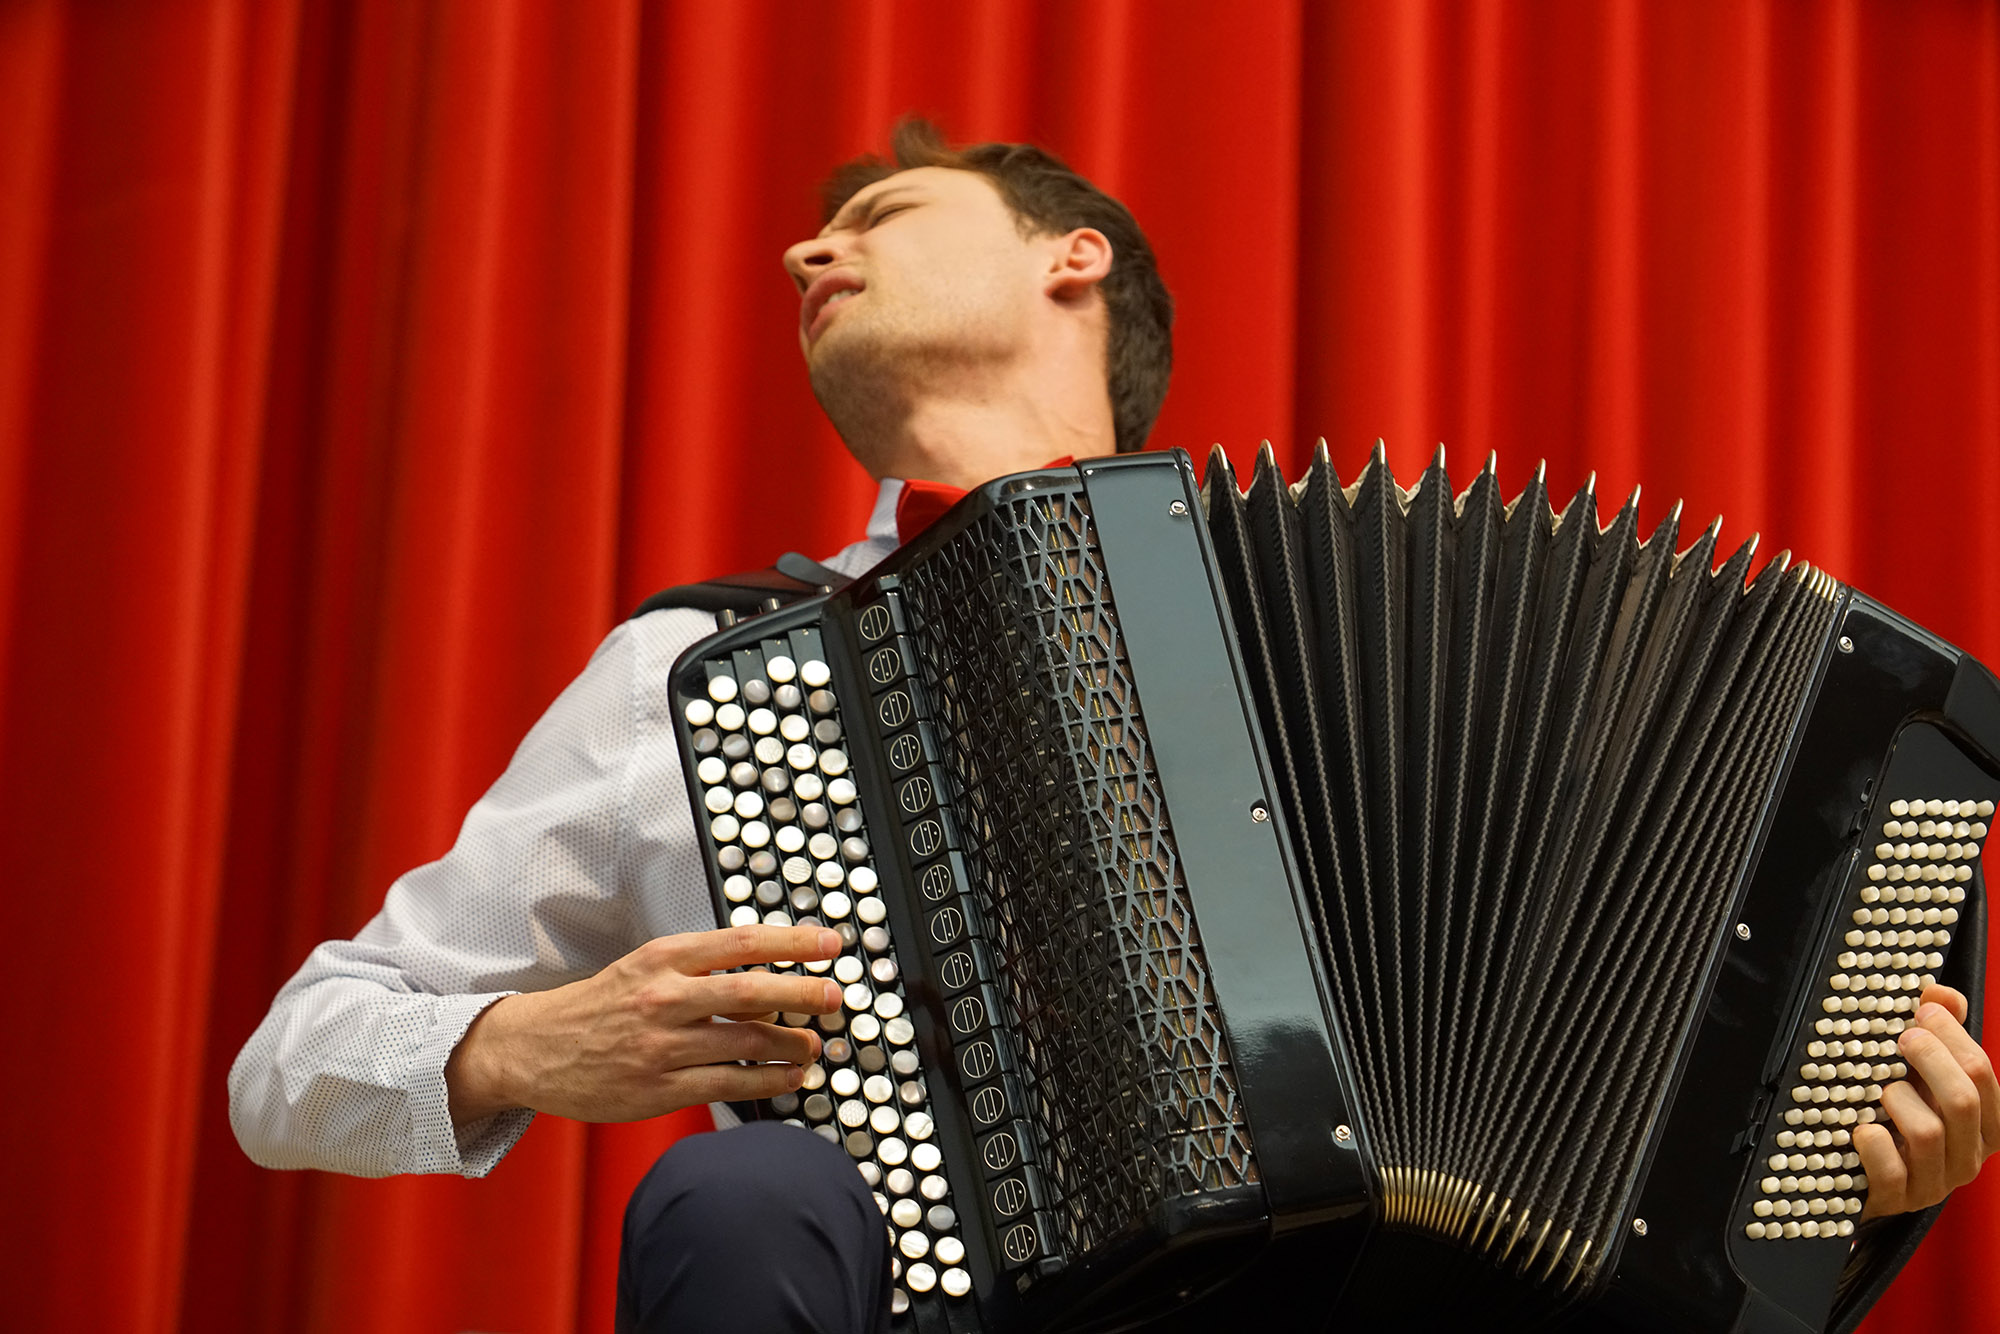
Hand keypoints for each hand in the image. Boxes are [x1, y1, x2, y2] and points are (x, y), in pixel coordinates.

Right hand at [445, 924, 843, 1126]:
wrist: (535, 1049)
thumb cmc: (599, 1005)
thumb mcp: (644, 966)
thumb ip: (699, 966)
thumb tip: (767, 969)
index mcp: (663, 958)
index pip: (741, 942)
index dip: (793, 942)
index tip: (830, 944)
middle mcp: (665, 997)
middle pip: (751, 991)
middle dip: (803, 993)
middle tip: (834, 996)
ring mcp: (663, 1046)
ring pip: (746, 1042)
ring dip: (792, 1044)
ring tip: (814, 1046)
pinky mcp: (660, 1088)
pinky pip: (730, 1084)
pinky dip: (768, 1081)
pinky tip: (789, 1077)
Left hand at [1854, 985, 1999, 1217]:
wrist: (1867, 1179)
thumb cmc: (1902, 1118)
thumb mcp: (1925, 1076)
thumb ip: (1941, 1034)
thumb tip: (1940, 993)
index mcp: (1984, 1124)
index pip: (1983, 1074)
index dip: (1952, 1037)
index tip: (1923, 1011)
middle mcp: (1967, 1156)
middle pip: (1963, 1100)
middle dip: (1931, 1059)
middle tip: (1902, 1037)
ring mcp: (1935, 1182)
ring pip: (1928, 1133)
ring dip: (1899, 1100)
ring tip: (1881, 1091)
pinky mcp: (1898, 1199)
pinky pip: (1890, 1170)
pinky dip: (1873, 1144)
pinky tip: (1862, 1130)